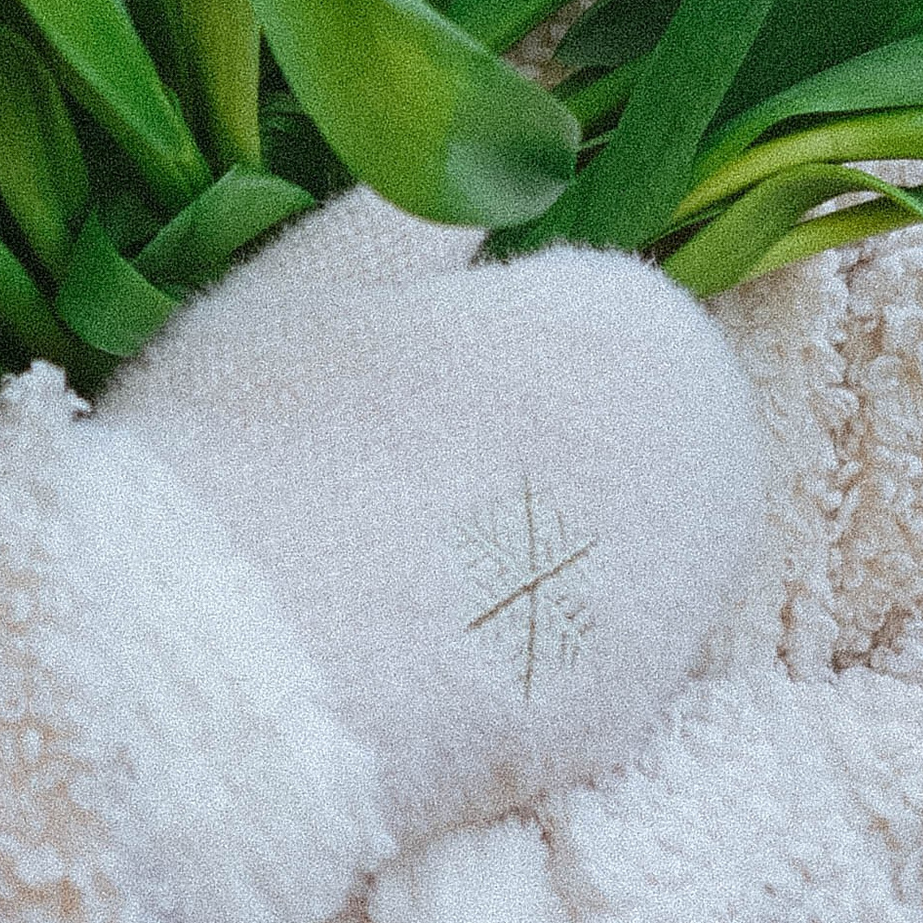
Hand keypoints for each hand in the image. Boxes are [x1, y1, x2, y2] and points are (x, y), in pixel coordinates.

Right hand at [99, 190, 763, 851]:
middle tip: (370, 471)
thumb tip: (485, 178)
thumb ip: (427, 203)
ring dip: (512, 550)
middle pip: (614, 435)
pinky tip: (388, 654)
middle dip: (520, 448)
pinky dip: (499, 653)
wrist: (219, 697)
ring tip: (369, 561)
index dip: (474, 338)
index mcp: (648, 336)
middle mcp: (703, 481)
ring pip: (597, 553)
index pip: (591, 309)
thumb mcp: (323, 269)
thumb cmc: (260, 442)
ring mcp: (671, 625)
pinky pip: (568, 663)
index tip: (379, 377)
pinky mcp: (616, 744)